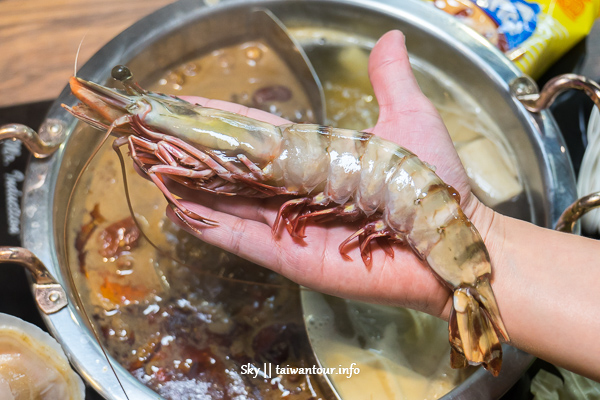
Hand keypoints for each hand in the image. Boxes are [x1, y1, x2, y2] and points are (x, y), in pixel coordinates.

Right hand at [166, 30, 490, 317]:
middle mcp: (295, 190)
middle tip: (144, 133)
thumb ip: (390, 81)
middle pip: (232, 168)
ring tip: (147, 165)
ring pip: (228, 201)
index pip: (255, 134)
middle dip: (189, 151)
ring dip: (187, 184)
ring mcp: (290, 225)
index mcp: (315, 158)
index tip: (180, 105)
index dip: (219, 118)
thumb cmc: (433, 183)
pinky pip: (241, 239)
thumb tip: (389, 38)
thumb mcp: (408, 118)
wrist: (452, 240)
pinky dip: (208, 225)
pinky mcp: (292, 257)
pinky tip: (175, 207)